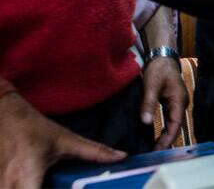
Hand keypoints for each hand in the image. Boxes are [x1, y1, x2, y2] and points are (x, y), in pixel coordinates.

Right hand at [0, 92, 125, 187]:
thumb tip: (121, 156)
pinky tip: (33, 184)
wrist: (2, 114)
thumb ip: (94, 151)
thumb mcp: (64, 139)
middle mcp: (8, 183)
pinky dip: (21, 188)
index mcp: (26, 175)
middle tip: (58, 186)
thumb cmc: (31, 126)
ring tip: (46, 183)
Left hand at [141, 57, 187, 149]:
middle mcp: (181, 103)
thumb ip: (149, 103)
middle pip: (176, 126)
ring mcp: (177, 103)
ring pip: (173, 124)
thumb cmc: (158, 69)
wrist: (162, 57)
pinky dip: (164, 128)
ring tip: (155, 148)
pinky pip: (170, 119)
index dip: (168, 138)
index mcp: (179, 100)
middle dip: (167, 140)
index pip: (176, 124)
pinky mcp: (172, 102)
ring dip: (166, 136)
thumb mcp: (151, 85)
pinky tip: (157, 135)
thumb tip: (146, 122)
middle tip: (154, 153)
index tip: (159, 149)